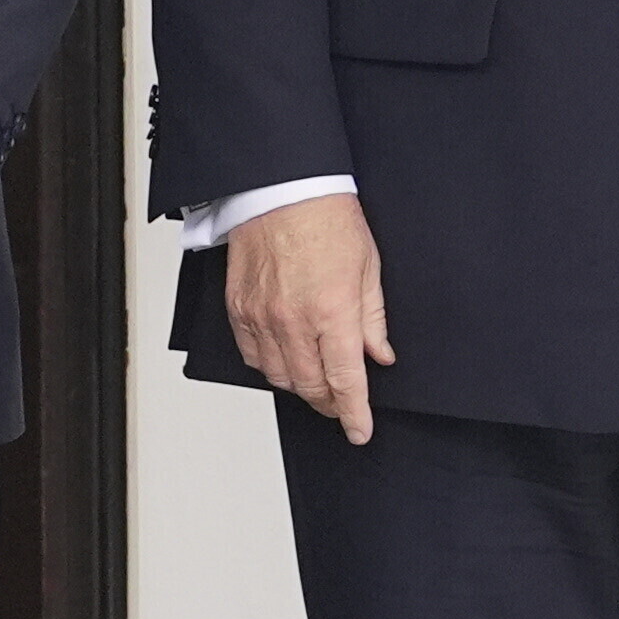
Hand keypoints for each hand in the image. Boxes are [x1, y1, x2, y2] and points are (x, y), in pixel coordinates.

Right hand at [227, 190, 391, 440]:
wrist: (281, 188)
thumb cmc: (326, 217)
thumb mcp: (368, 268)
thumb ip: (372, 320)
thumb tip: (378, 355)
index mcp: (333, 311)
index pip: (345, 381)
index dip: (354, 414)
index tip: (359, 431)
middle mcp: (294, 320)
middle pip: (311, 387)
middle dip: (330, 403)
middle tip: (341, 403)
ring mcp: (262, 316)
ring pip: (280, 378)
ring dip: (301, 387)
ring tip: (315, 381)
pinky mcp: (239, 308)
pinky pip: (252, 356)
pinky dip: (270, 366)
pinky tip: (285, 360)